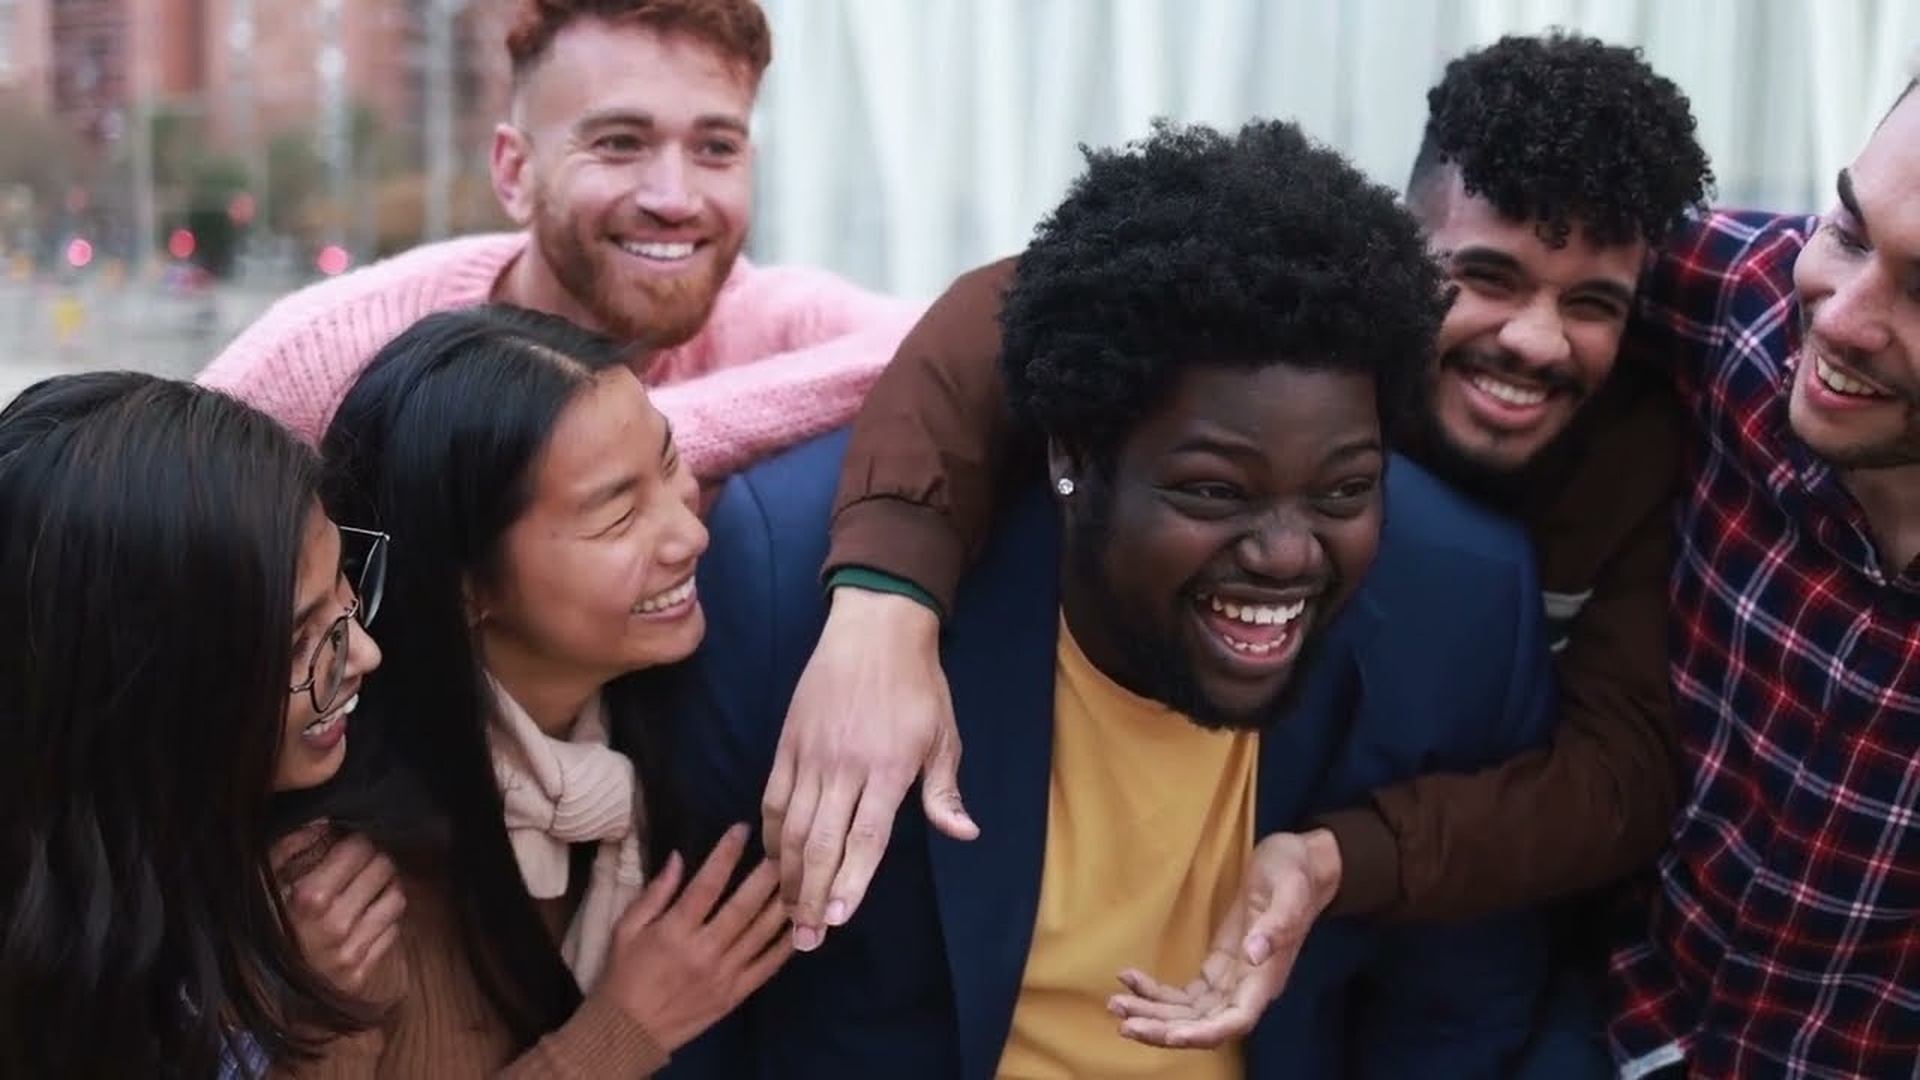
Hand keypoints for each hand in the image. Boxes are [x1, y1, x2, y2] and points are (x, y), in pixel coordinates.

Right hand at [272, 823, 407, 997]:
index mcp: (310, 898)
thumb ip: (288, 847)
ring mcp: (351, 952)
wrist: (256, 993)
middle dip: (374, 860)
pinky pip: (392, 932)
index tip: (347, 846)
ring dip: (387, 888)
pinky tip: (364, 918)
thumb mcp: (261, 884)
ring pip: (396, 899)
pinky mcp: (360, 974)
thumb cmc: (259, 929)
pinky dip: (384, 920)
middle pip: (383, 869)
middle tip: (363, 864)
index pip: (358, 849)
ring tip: (370, 888)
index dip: (355, 842)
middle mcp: (336, 925)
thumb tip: (322, 821)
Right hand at [597, 824, 794, 1051]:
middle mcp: (704, 951)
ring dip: (783, 904)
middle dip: (766, 876)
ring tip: (801, 877)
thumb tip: (679, 857)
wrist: (629, 1032)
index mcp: (674, 932)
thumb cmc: (624, 975)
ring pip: (761, 934)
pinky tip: (801, 923)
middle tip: (786, 849)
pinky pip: (767, 966)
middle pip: (743, 907)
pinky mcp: (736, 994)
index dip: (726, 854)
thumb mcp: (626, 929)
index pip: (706, 885)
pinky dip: (786, 945)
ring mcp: (724, 974)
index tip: (742, 829)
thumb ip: (655, 894)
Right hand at [760, 587, 975, 950]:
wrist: (875, 628)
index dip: (851, 881)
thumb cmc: (919, 686)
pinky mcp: (788, 742)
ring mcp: (811, 754)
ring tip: (788, 912)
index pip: (866, 837)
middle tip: (806, 937)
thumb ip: (945, 792)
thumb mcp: (944, 737)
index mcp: (888, 767)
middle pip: (821, 842)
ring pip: (790, 826)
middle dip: (811, 896)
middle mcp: (845, 765)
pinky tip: (773, 861)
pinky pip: (772, 797)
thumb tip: (964, 835)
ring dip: (788, 874)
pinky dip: (770, 834)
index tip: (838, 920)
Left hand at [1108, 829, 1342, 1047]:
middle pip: (1204, 1025)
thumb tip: (1255, 955)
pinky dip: (1157, 991)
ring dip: (1154, 1014)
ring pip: (1190, 1013)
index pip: (1235, 1020)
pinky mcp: (1219, 967)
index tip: (1170, 1034)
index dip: (1203, 1033)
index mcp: (1267, 977)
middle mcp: (1248, 987)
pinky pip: (1186, 993)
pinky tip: (1131, 977)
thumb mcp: (1289, 891)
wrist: (1299, 863)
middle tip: (1124, 1022)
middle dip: (1164, 1028)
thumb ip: (1276, 925)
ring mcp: (1232, 980)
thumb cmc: (1295, 874)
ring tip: (1116, 1005)